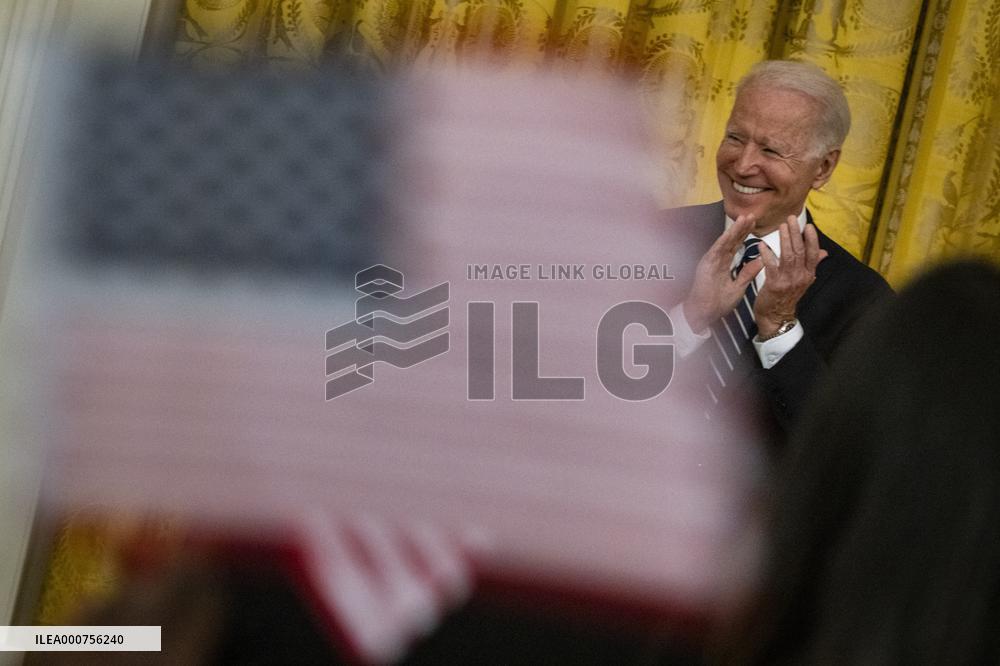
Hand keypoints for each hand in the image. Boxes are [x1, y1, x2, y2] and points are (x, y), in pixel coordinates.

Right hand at [682, 214, 763, 332]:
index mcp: (724, 264)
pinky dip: (723, 240)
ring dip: (734, 230)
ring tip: (744, 218)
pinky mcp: (706, 265)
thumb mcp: (738, 287)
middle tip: (751, 215)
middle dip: (741, 228)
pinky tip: (731, 232)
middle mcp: (717, 260)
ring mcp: (711, 261)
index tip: (755, 224)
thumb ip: (747, 273)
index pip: (737, 246)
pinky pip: (716, 250)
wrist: (703, 314)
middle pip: (731, 240)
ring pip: (725, 242)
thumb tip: (760, 261)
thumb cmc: (716, 303)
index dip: (745, 234)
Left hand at [753, 217, 827, 336]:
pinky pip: (771, 267)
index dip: (811, 239)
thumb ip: (812, 264)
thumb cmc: (788, 296)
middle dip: (796, 233)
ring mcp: (788, 281)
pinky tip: (762, 245)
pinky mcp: (774, 285)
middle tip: (791, 219)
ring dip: (784, 239)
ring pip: (788, 256)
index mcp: (809, 274)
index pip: (813, 253)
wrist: (777, 316)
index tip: (808, 225)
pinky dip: (767, 255)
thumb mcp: (804, 280)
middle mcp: (801, 276)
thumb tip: (824, 252)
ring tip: (781, 226)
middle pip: (800, 251)